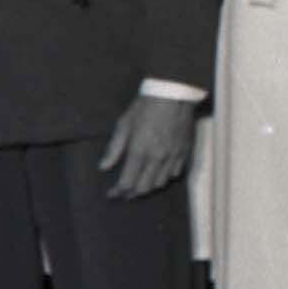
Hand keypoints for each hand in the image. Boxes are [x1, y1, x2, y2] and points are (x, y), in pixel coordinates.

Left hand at [103, 87, 200, 201]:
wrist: (172, 94)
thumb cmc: (145, 107)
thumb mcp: (124, 124)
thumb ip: (114, 148)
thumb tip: (103, 167)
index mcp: (139, 152)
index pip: (127, 183)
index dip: (117, 192)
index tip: (111, 194)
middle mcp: (156, 159)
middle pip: (143, 188)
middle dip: (131, 194)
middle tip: (124, 193)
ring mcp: (172, 157)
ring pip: (159, 184)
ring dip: (147, 188)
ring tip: (140, 186)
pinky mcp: (184, 152)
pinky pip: (174, 174)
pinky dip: (164, 178)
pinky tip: (158, 174)